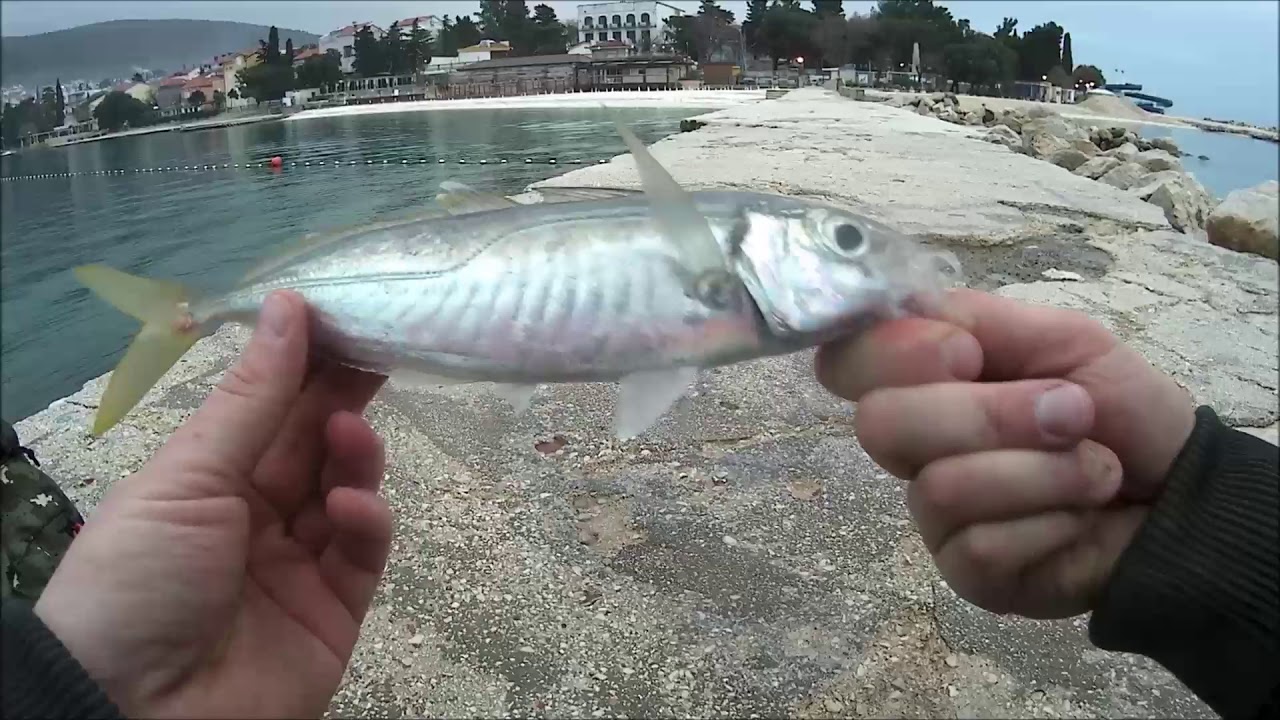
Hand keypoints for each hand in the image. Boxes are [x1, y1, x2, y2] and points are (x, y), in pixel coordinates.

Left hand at [34, 291, 391, 717]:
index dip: (305, 362)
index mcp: (206, 479)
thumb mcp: (186, 476)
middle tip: (381, 347)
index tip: (345, 314)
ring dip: (354, 454)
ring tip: (349, 434)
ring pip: (346, 489)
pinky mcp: (337, 610)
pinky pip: (362, 552)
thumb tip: (288, 305)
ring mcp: (299, 563)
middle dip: (343, 395)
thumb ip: (253, 396)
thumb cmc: (141, 577)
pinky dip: (365, 520)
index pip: (269, 408)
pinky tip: (347, 505)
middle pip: (313, 443)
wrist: (135, 715)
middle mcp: (254, 515)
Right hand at [815, 289, 1196, 618]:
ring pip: (941, 487)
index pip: (845, 360)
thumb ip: (976, 317)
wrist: (1183, 493)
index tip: (966, 355)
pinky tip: (1079, 518)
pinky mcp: (964, 572)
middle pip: (881, 424)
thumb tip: (906, 317)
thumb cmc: (1120, 410)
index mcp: (924, 380)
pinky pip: (978, 544)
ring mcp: (932, 513)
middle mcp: (913, 446)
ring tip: (1095, 469)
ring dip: (1042, 472)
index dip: (892, 354)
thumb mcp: (1061, 337)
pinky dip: (1051, 522)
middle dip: (990, 414)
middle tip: (1070, 413)